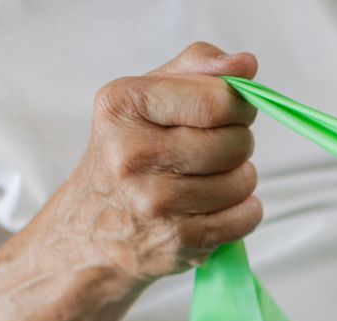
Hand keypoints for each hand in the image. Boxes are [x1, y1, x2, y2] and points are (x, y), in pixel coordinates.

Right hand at [59, 43, 262, 285]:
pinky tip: (216, 207)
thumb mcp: (144, 99)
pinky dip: (244, 212)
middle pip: (235, 142)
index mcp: (123, 105)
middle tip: (216, 149)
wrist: (91, 232)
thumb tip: (245, 64)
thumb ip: (195, 70)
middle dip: (239, 143)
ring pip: (244, 181)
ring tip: (210, 179)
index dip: (240, 105)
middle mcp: (131, 152)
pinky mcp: (178, 239)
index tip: (235, 111)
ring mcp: (154, 201)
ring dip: (240, 180)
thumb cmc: (127, 154)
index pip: (216, 100)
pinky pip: (246, 217)